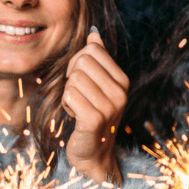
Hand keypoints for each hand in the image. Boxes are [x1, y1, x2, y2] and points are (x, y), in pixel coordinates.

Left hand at [63, 27, 128, 183]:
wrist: (93, 155)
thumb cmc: (91, 117)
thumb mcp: (98, 86)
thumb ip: (97, 59)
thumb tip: (94, 33)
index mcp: (122, 81)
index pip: (92, 51)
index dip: (78, 63)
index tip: (82, 82)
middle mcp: (120, 92)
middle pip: (82, 62)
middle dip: (72, 77)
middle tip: (80, 97)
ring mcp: (110, 107)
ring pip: (73, 79)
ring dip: (69, 94)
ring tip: (78, 108)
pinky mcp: (95, 120)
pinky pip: (69, 95)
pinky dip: (66, 105)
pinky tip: (75, 116)